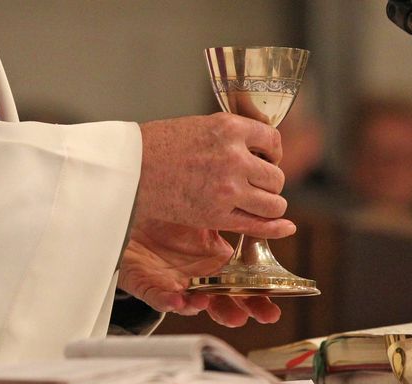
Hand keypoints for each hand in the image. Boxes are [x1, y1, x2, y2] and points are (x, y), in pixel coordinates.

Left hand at [118, 220, 280, 326]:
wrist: (137, 217)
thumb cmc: (173, 221)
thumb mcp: (207, 218)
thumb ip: (234, 221)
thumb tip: (273, 218)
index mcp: (217, 266)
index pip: (242, 288)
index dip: (258, 300)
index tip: (273, 308)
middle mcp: (198, 281)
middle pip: (219, 303)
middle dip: (232, 313)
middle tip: (245, 316)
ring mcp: (174, 286)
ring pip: (188, 305)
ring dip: (198, 307)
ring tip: (205, 303)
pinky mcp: (149, 286)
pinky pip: (157, 297)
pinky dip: (167, 301)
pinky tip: (176, 300)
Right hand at [137, 113, 294, 238]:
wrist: (129, 169)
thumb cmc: (155, 146)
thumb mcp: (198, 125)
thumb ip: (229, 136)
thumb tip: (255, 149)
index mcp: (230, 129)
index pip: (273, 141)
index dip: (272, 153)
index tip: (265, 160)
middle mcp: (234, 158)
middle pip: (276, 176)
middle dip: (268, 181)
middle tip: (254, 184)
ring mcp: (227, 189)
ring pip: (274, 202)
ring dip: (269, 204)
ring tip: (256, 202)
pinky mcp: (216, 215)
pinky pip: (258, 224)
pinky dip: (275, 228)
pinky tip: (285, 227)